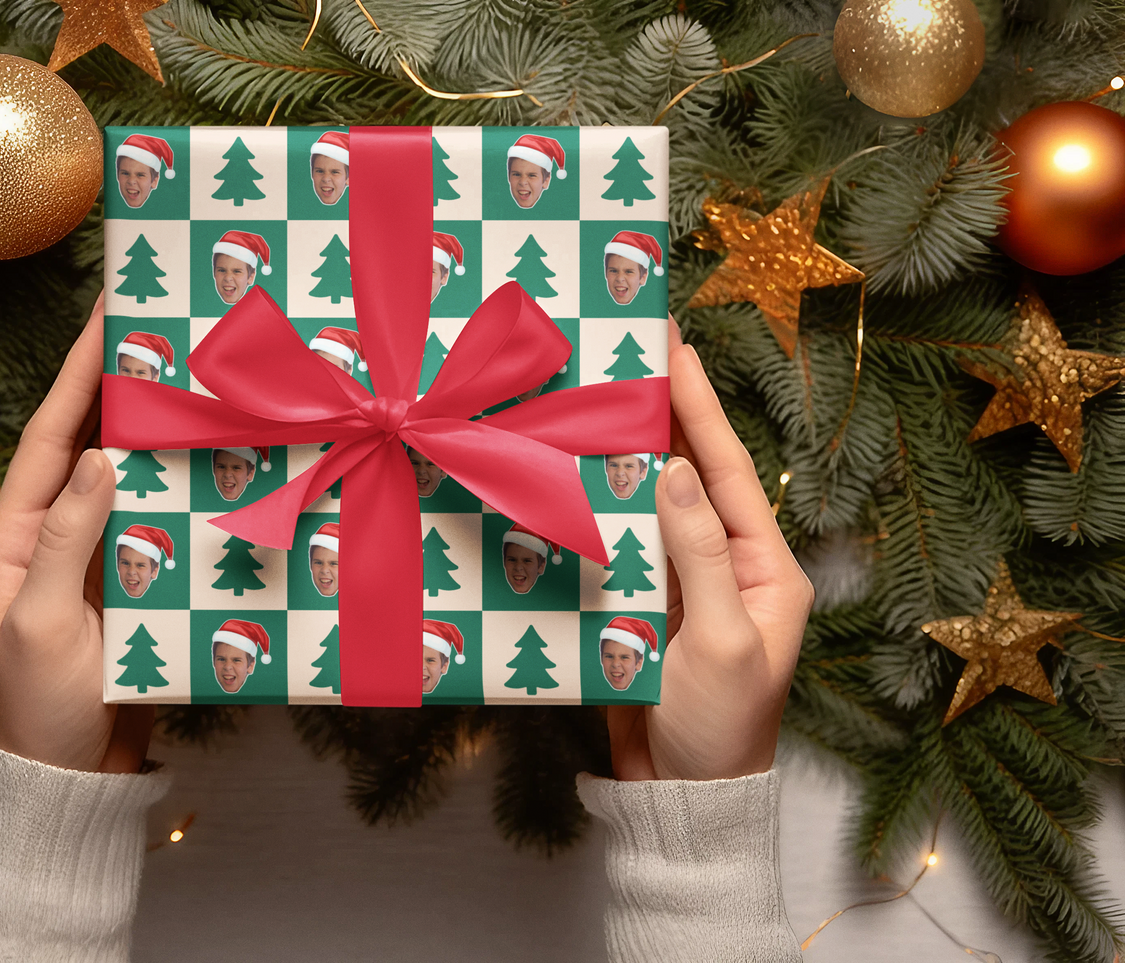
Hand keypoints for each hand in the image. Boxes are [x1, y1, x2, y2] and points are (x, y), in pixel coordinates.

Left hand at [0, 294, 153, 773]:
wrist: (72, 777)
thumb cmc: (42, 709)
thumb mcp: (41, 624)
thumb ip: (63, 540)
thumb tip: (98, 457)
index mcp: (9, 538)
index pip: (48, 439)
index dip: (79, 376)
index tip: (109, 318)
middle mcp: (46, 536)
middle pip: (87, 445)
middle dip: (120, 388)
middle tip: (163, 334)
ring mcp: (88, 558)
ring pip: (124, 478)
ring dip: (155, 432)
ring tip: (196, 382)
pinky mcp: (125, 582)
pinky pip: (151, 520)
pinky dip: (177, 488)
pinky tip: (211, 463)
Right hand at [608, 318, 812, 781]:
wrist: (681, 798)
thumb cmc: (720, 728)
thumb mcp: (723, 640)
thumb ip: (702, 554)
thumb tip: (678, 471)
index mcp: (764, 569)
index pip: (729, 472)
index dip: (699, 409)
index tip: (674, 350)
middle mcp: (724, 566)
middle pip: (689, 477)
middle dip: (660, 418)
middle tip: (626, 357)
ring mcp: (680, 585)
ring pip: (647, 506)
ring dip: (620, 459)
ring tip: (591, 401)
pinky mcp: (641, 606)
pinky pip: (618, 546)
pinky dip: (595, 511)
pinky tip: (569, 479)